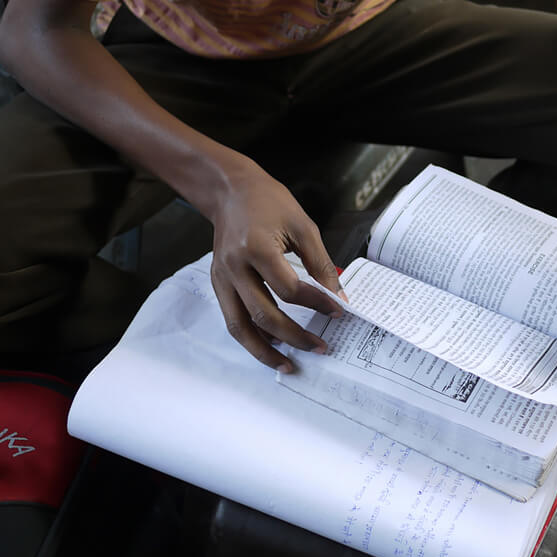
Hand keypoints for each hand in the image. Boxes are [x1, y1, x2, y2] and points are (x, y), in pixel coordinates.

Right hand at [200, 155, 346, 370]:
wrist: (230, 190)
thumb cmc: (269, 202)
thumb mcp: (302, 225)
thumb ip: (320, 263)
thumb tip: (338, 297)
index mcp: (256, 247)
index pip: (290, 289)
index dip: (317, 304)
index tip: (338, 311)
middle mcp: (234, 267)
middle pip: (263, 315)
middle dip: (294, 336)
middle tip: (320, 346)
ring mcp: (221, 277)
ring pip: (240, 327)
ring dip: (264, 350)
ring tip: (288, 365)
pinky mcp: (217, 283)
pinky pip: (233, 318)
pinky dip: (251, 336)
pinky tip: (271, 344)